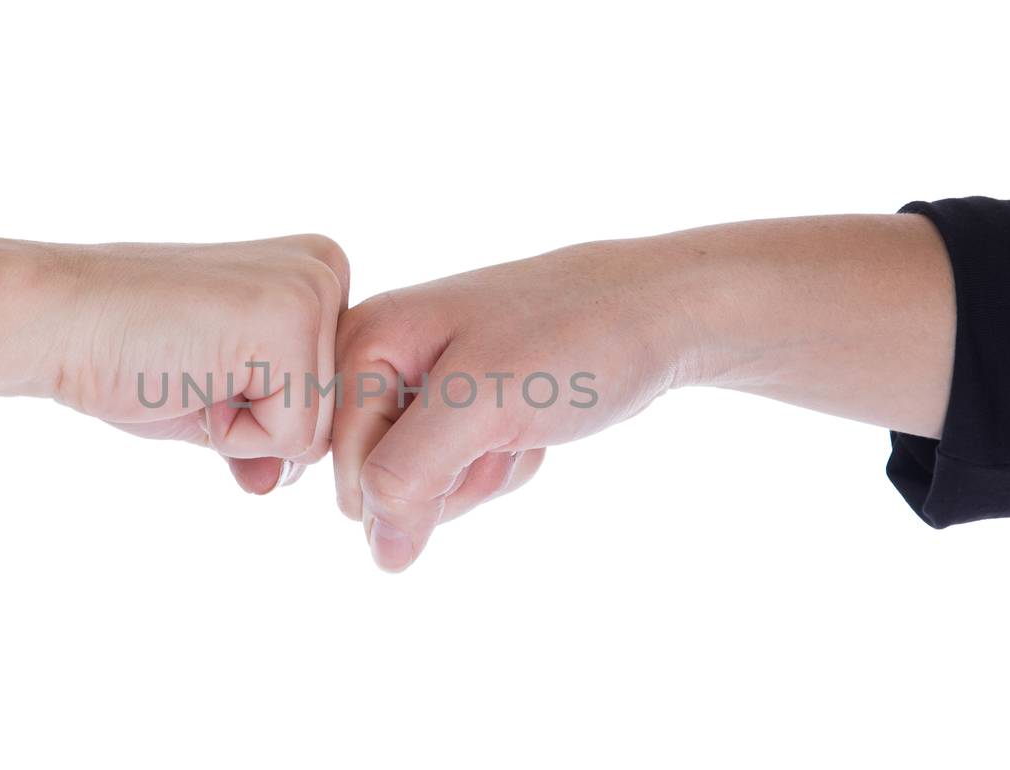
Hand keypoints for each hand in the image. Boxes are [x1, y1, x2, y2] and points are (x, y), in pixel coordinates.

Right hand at [47, 235, 349, 492]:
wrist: (53, 320)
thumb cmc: (125, 353)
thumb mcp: (217, 394)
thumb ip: (267, 430)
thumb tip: (282, 482)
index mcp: (318, 274)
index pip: (332, 398)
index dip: (259, 410)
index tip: (201, 359)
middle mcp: (328, 271)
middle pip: (331, 417)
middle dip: (254, 423)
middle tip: (188, 365)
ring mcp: (312, 292)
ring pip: (315, 433)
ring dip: (242, 429)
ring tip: (188, 367)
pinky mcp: (291, 323)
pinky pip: (290, 439)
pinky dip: (232, 434)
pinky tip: (189, 375)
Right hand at [332, 242, 695, 570]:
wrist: (658, 311)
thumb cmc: (572, 338)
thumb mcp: (482, 405)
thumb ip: (409, 475)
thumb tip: (381, 554)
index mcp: (365, 340)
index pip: (351, 470)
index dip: (415, 477)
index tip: (472, 432)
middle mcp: (382, 361)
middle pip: (384, 484)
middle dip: (450, 477)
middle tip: (502, 427)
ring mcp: (423, 386)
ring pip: (426, 487)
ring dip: (483, 473)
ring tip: (522, 421)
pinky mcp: (463, 408)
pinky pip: (463, 474)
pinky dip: (505, 463)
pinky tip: (533, 425)